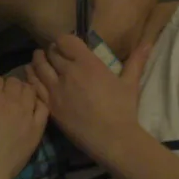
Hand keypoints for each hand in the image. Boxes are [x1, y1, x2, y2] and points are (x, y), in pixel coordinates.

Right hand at [0, 73, 49, 178]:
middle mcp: (11, 101)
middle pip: (15, 82)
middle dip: (9, 87)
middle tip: (6, 99)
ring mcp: (27, 114)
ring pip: (31, 91)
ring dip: (24, 93)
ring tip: (19, 103)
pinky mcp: (37, 128)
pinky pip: (43, 108)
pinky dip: (38, 105)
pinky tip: (31, 112)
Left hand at [27, 30, 157, 164]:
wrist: (111, 138)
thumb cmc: (123, 110)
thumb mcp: (130, 83)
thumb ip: (136, 61)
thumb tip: (148, 43)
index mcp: (88, 64)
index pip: (65, 41)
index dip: (63, 40)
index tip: (66, 44)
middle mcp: (68, 73)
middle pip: (51, 53)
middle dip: (51, 50)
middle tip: (53, 53)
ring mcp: (56, 90)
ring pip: (38, 67)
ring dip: (38, 60)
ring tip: (39, 59)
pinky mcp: (50, 106)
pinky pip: (34, 86)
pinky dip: (31, 77)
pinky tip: (31, 75)